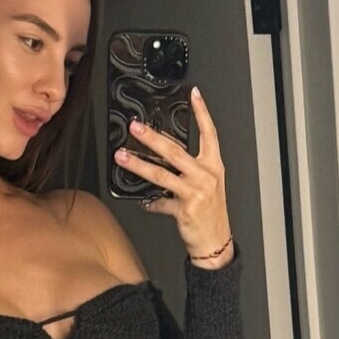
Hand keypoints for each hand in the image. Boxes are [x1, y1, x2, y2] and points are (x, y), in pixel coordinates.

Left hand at [115, 87, 231, 264]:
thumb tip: (162, 156)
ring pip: (162, 174)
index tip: (194, 95)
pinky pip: (161, 203)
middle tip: (135, 127)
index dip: (202, 113)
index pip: (209, 134)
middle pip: (175, 151)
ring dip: (139, 164)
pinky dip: (151, 203)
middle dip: (152, 138)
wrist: (216, 243)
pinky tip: (143, 202)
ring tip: (122, 157)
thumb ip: (188, 170)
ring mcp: (196, 192)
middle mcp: (206, 176)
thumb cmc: (211, 214)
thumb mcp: (206, 186)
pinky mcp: (185, 209)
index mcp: (213, 166)